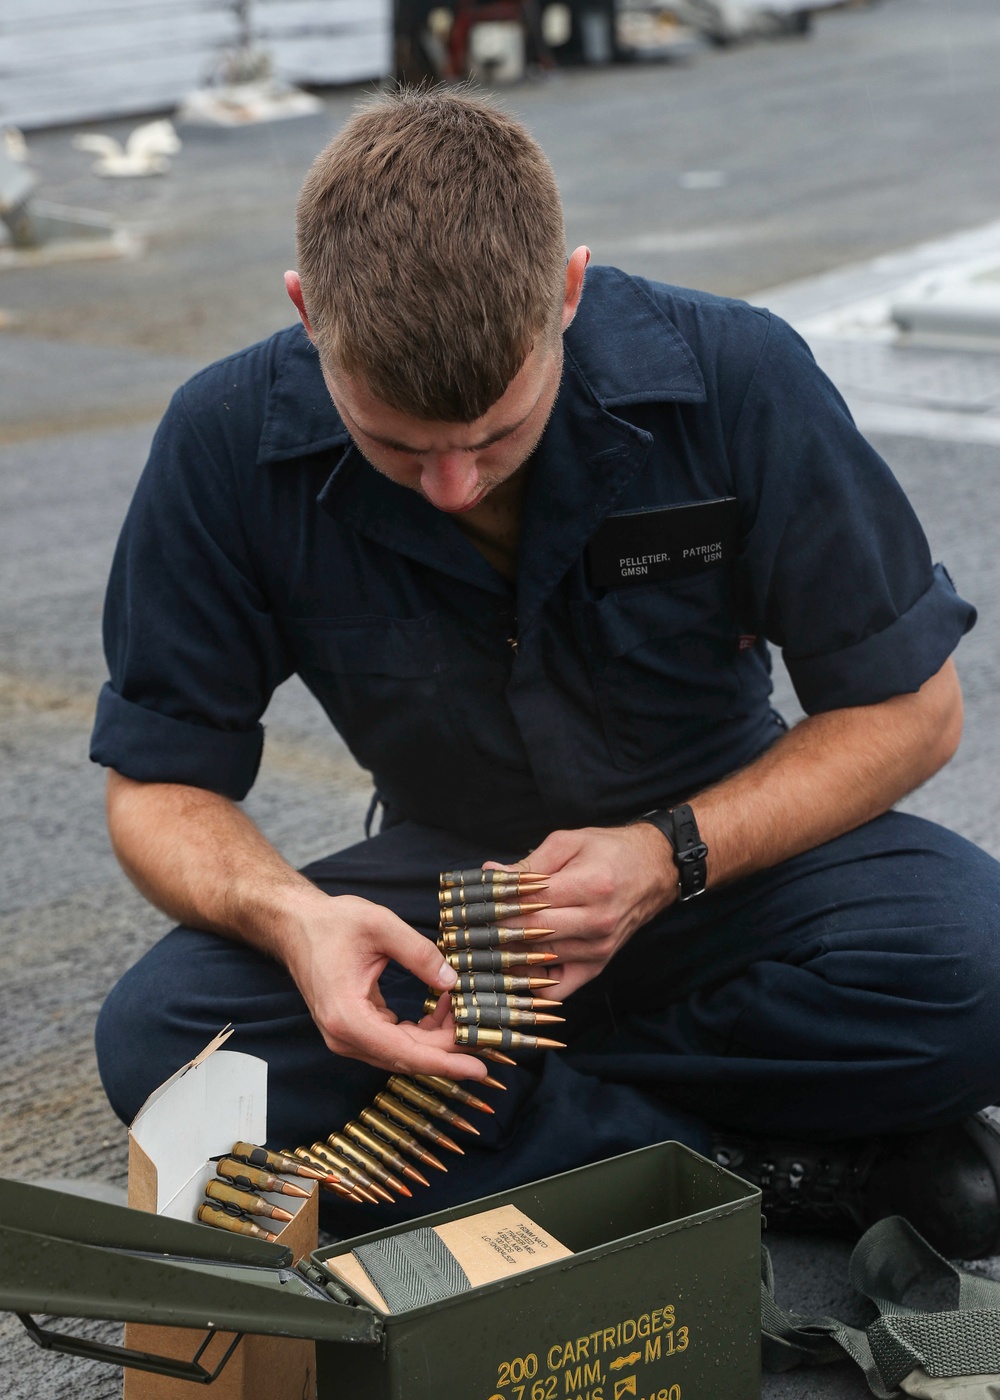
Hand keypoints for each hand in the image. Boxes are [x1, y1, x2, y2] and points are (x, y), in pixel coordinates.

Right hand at [278, 889, 486, 1079]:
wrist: (296, 924)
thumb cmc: (332, 922)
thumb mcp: (380, 926)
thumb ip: (419, 952)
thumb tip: (452, 980)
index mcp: (348, 1017)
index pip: (406, 1053)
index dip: (445, 1062)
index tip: (478, 1069)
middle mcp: (344, 1037)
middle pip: (407, 1057)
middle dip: (449, 1049)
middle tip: (486, 1036)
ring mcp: (346, 1036)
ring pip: (402, 1052)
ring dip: (437, 1040)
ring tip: (467, 1014)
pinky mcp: (353, 1029)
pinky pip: (393, 1041)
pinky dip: (421, 1032)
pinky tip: (443, 1010)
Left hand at [488, 823, 676, 998]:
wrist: (654, 870)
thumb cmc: (610, 851)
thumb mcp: (568, 843)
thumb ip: (528, 864)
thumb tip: (490, 873)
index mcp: (590, 886)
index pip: (531, 903)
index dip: (497, 904)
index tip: (472, 903)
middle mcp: (597, 923)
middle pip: (532, 934)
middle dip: (496, 930)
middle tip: (470, 925)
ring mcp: (598, 949)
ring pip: (539, 961)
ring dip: (507, 954)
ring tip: (485, 941)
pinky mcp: (597, 966)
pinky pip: (556, 989)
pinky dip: (531, 984)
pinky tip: (514, 966)